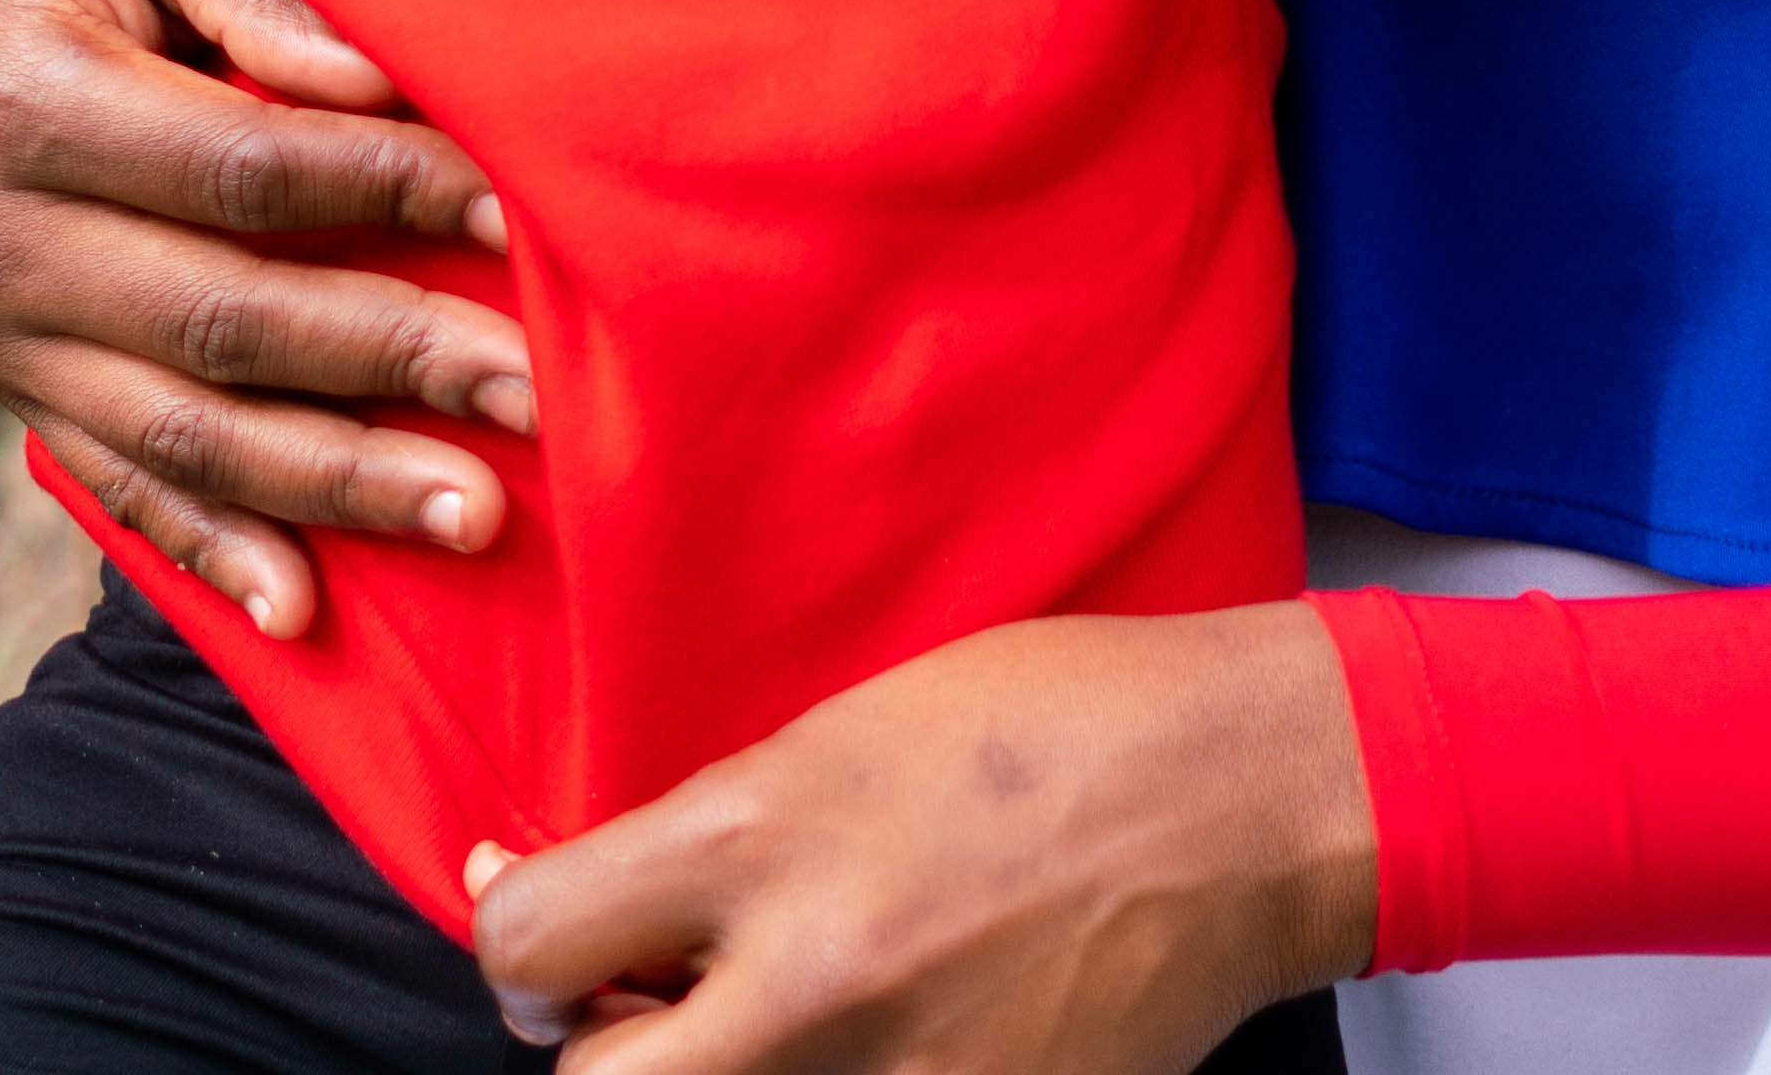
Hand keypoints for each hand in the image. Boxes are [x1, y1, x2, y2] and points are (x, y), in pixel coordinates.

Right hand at [0, 0, 531, 634]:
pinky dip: (208, 549)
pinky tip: (306, 610)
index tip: (513, 213)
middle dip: (392, 363)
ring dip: (334, 485)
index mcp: (31, 98)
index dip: (383, 192)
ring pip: (181, 431)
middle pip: (223, 322)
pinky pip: (111, 481)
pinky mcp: (3, 376)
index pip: (241, 171)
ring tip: (473, 517)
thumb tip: (374, 82)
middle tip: (534, 397)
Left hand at [464, 608, 1369, 1073]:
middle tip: (646, 1005)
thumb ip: (706, 826)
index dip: (522, 944)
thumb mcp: (843, 732)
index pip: (528, 946)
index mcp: (764, 836)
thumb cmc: (1061, 726)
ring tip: (775, 1021)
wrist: (1248, 798)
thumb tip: (565, 891)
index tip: (555, 933)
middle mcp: (809, 977)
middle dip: (602, 1047)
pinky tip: (888, 1043)